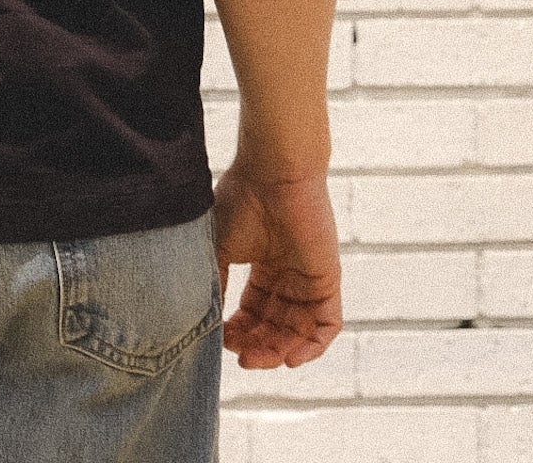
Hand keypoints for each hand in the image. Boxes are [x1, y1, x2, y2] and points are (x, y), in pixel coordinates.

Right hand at [211, 161, 342, 367]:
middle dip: (256, 346)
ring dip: (277, 352)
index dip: (238, 331)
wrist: (273, 173)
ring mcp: (308, 278)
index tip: (220, 338)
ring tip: (254, 360)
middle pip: (274, 326)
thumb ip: (216, 283)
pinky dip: (311, 348)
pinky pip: (327, 326)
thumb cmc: (242, 200)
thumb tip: (205, 320)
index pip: (253, 312)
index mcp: (263, 264)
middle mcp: (287, 274)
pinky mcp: (327, 280)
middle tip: (238, 356)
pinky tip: (289, 359)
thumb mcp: (219, 247)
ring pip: (298, 332)